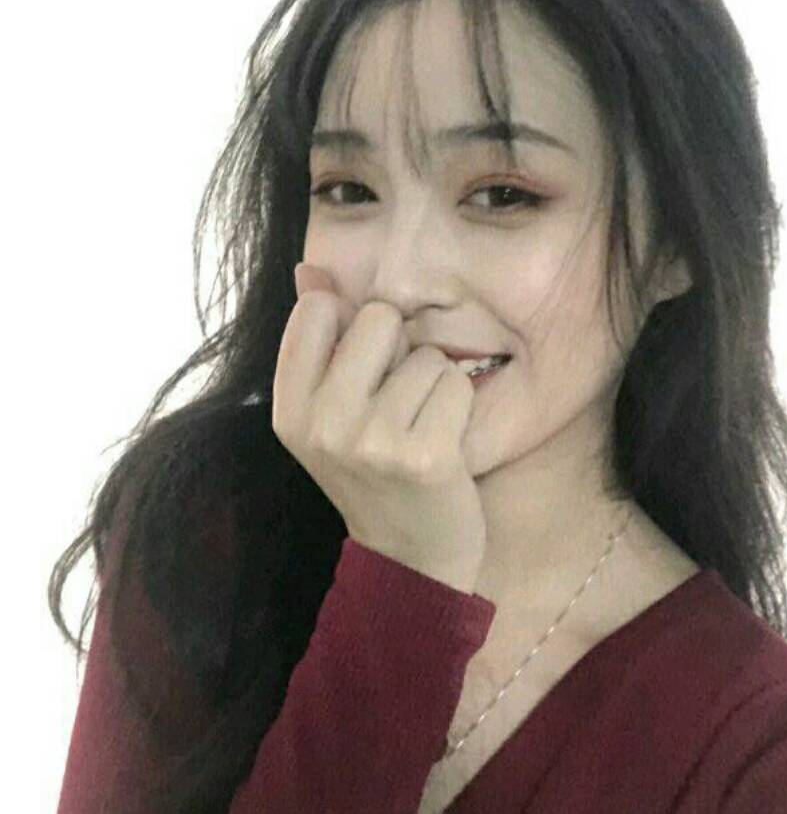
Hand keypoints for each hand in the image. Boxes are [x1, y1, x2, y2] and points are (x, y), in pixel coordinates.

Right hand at [271, 261, 487, 592]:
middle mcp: (321, 424)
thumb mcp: (329, 411)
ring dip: (434, 384)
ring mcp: (371, 442)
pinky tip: (444, 442)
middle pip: (378, 317)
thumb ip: (319, 338)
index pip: (316, 309)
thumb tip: (309, 269)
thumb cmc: (375, 470)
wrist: (412, 555)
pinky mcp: (424, 455)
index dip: (352, 327)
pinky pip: (456, 383)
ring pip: (426, 354)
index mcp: (289, 408)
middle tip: (397, 403)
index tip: (361, 373)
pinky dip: (459, 405)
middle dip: (398, 351)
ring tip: (420, 428)